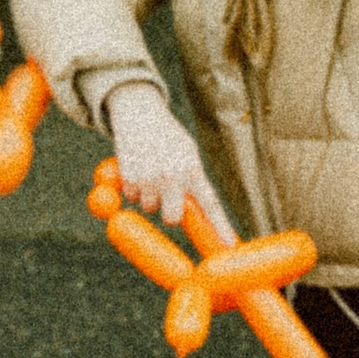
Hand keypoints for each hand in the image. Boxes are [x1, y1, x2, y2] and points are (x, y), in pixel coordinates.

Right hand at [105, 82, 227, 228]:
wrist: (140, 112)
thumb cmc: (168, 136)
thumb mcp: (187, 153)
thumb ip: (192, 180)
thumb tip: (196, 212)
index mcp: (193, 169)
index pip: (209, 204)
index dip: (220, 227)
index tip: (229, 245)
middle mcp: (173, 176)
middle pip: (173, 218)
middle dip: (170, 214)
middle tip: (167, 198)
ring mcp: (150, 178)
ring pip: (150, 208)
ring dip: (149, 196)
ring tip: (150, 171)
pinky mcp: (129, 177)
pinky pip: (131, 197)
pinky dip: (133, 188)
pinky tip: (136, 167)